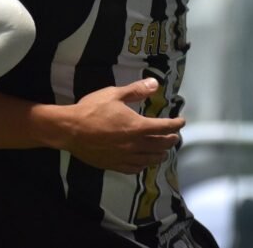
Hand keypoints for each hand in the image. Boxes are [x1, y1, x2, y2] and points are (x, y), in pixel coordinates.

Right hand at [53, 79, 182, 173]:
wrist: (70, 130)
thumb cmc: (91, 110)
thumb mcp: (113, 94)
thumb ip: (135, 90)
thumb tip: (155, 84)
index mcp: (138, 126)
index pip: (164, 127)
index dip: (176, 124)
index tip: (181, 121)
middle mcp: (136, 144)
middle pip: (161, 145)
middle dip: (171, 139)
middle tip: (174, 136)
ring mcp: (126, 157)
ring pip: (151, 159)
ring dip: (161, 154)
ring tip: (164, 151)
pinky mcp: (116, 165)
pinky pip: (136, 168)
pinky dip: (144, 165)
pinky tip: (144, 162)